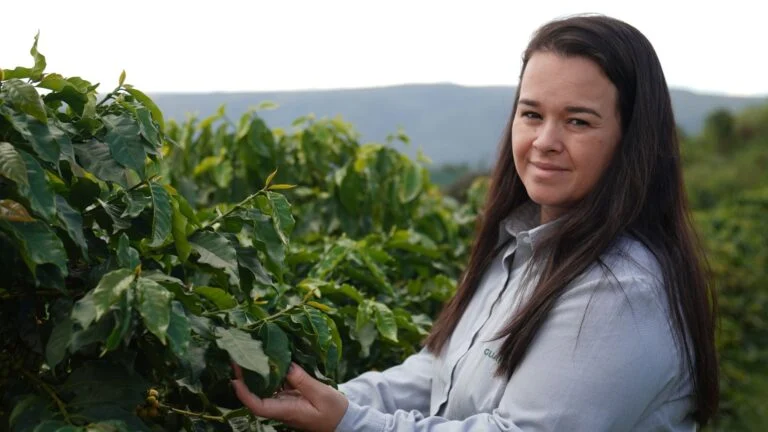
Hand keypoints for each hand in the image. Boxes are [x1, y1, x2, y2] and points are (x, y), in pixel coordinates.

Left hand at [231, 362, 348, 431]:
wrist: (344, 421)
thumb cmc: (334, 411)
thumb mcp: (321, 394)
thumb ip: (302, 380)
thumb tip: (287, 365)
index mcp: (287, 411)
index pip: (258, 406)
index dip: (244, 393)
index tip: (235, 378)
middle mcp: (281, 409)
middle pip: (256, 396)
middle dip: (244, 379)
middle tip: (237, 358)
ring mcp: (285, 404)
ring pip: (265, 390)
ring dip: (256, 375)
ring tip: (250, 355)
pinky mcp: (291, 398)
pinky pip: (276, 386)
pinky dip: (271, 374)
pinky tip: (270, 361)